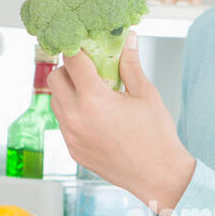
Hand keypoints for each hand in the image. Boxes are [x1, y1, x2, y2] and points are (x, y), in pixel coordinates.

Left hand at [47, 31, 195, 213]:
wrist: (159, 176)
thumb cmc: (157, 136)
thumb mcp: (145, 94)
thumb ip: (130, 64)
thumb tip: (127, 39)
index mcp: (94, 100)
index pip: (72, 60)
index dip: (77, 46)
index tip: (83, 42)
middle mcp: (76, 118)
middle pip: (55, 78)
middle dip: (69, 68)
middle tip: (90, 69)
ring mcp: (72, 136)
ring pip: (55, 101)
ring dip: (68, 91)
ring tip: (93, 92)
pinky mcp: (73, 150)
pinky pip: (63, 122)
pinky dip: (72, 112)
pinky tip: (95, 114)